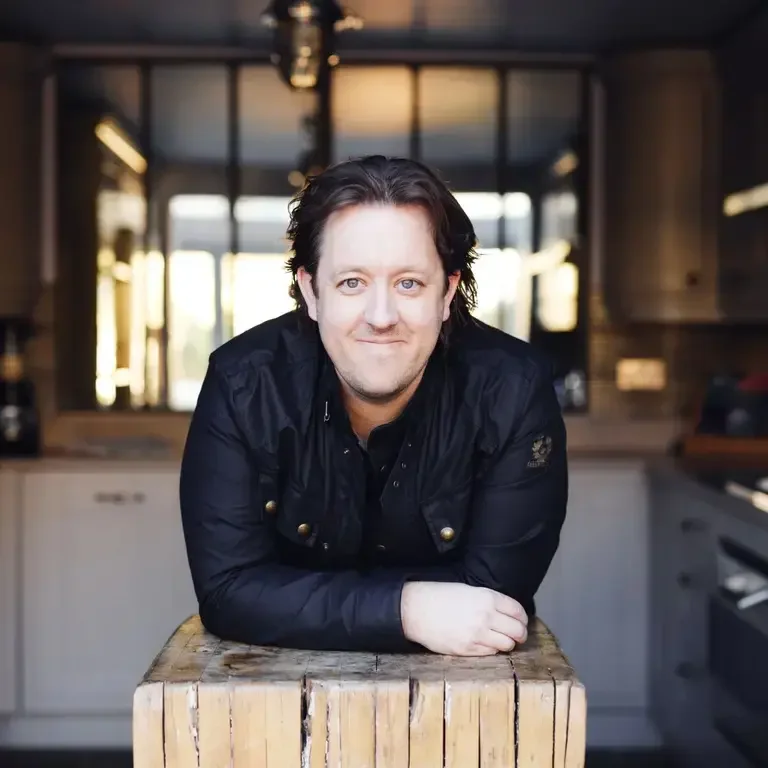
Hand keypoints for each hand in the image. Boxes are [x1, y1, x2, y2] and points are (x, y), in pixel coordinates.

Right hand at [400, 581, 527, 655]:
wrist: (417, 610)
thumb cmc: (440, 597)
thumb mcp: (468, 590)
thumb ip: (490, 601)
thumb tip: (508, 614)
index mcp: (487, 598)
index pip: (518, 611)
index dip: (522, 618)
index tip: (521, 622)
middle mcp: (486, 616)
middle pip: (517, 630)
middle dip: (520, 634)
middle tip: (517, 635)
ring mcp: (477, 635)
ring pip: (507, 645)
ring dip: (508, 644)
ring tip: (502, 641)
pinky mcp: (468, 650)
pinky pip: (491, 653)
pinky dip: (493, 650)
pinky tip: (486, 644)